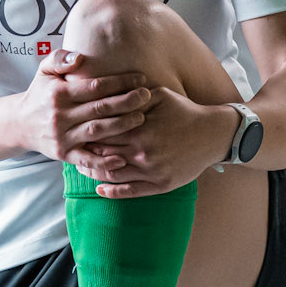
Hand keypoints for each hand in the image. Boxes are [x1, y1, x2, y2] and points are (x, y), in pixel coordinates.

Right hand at [14, 49, 151, 162]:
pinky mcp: (63, 155)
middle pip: (99, 109)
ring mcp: (62, 137)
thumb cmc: (40, 93)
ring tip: (141, 118)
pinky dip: (104, 162)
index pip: (94, 86)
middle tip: (146, 96)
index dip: (119, 82)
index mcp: (58, 94)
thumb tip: (79, 58)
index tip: (140, 79)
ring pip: (97, 132)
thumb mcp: (44, 71)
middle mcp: (60, 116)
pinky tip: (122, 158)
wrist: (20, 124)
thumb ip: (60, 59)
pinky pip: (86, 160)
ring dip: (121, 126)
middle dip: (126, 102)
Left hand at [69, 83, 234, 197]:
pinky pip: (131, 192)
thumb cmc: (184, 112)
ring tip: (82, 169)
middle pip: (104, 155)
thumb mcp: (160, 96)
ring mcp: (151, 172)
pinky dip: (112, 192)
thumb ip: (133, 97)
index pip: (103, 133)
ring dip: (94, 173)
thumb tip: (108, 94)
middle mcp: (143, 153)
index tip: (77, 130)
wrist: (212, 135)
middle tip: (73, 151)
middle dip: (86, 153)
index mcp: (140, 130)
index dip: (87, 132)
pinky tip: (100, 189)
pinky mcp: (160, 185)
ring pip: (113, 175)